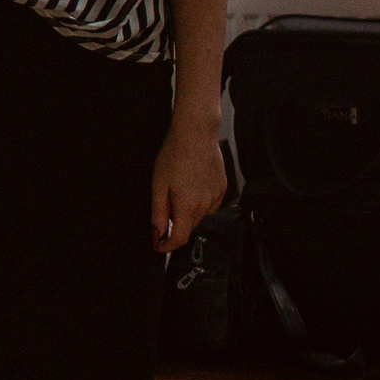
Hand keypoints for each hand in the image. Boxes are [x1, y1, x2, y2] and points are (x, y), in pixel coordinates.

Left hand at [150, 125, 227, 251]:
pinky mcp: (223, 188)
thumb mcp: (158, 184)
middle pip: (188, 227)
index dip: (167, 246)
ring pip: (200, 216)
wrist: (196, 133)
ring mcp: (217, 197)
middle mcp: (206, 204)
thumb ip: (158, 213)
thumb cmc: (175, 154)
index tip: (159, 245)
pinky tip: (192, 185)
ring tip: (180, 188)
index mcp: (187, 205)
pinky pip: (210, 205)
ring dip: (188, 212)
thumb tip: (156, 234)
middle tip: (166, 201)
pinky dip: (199, 203)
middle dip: (175, 223)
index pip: (179, 238)